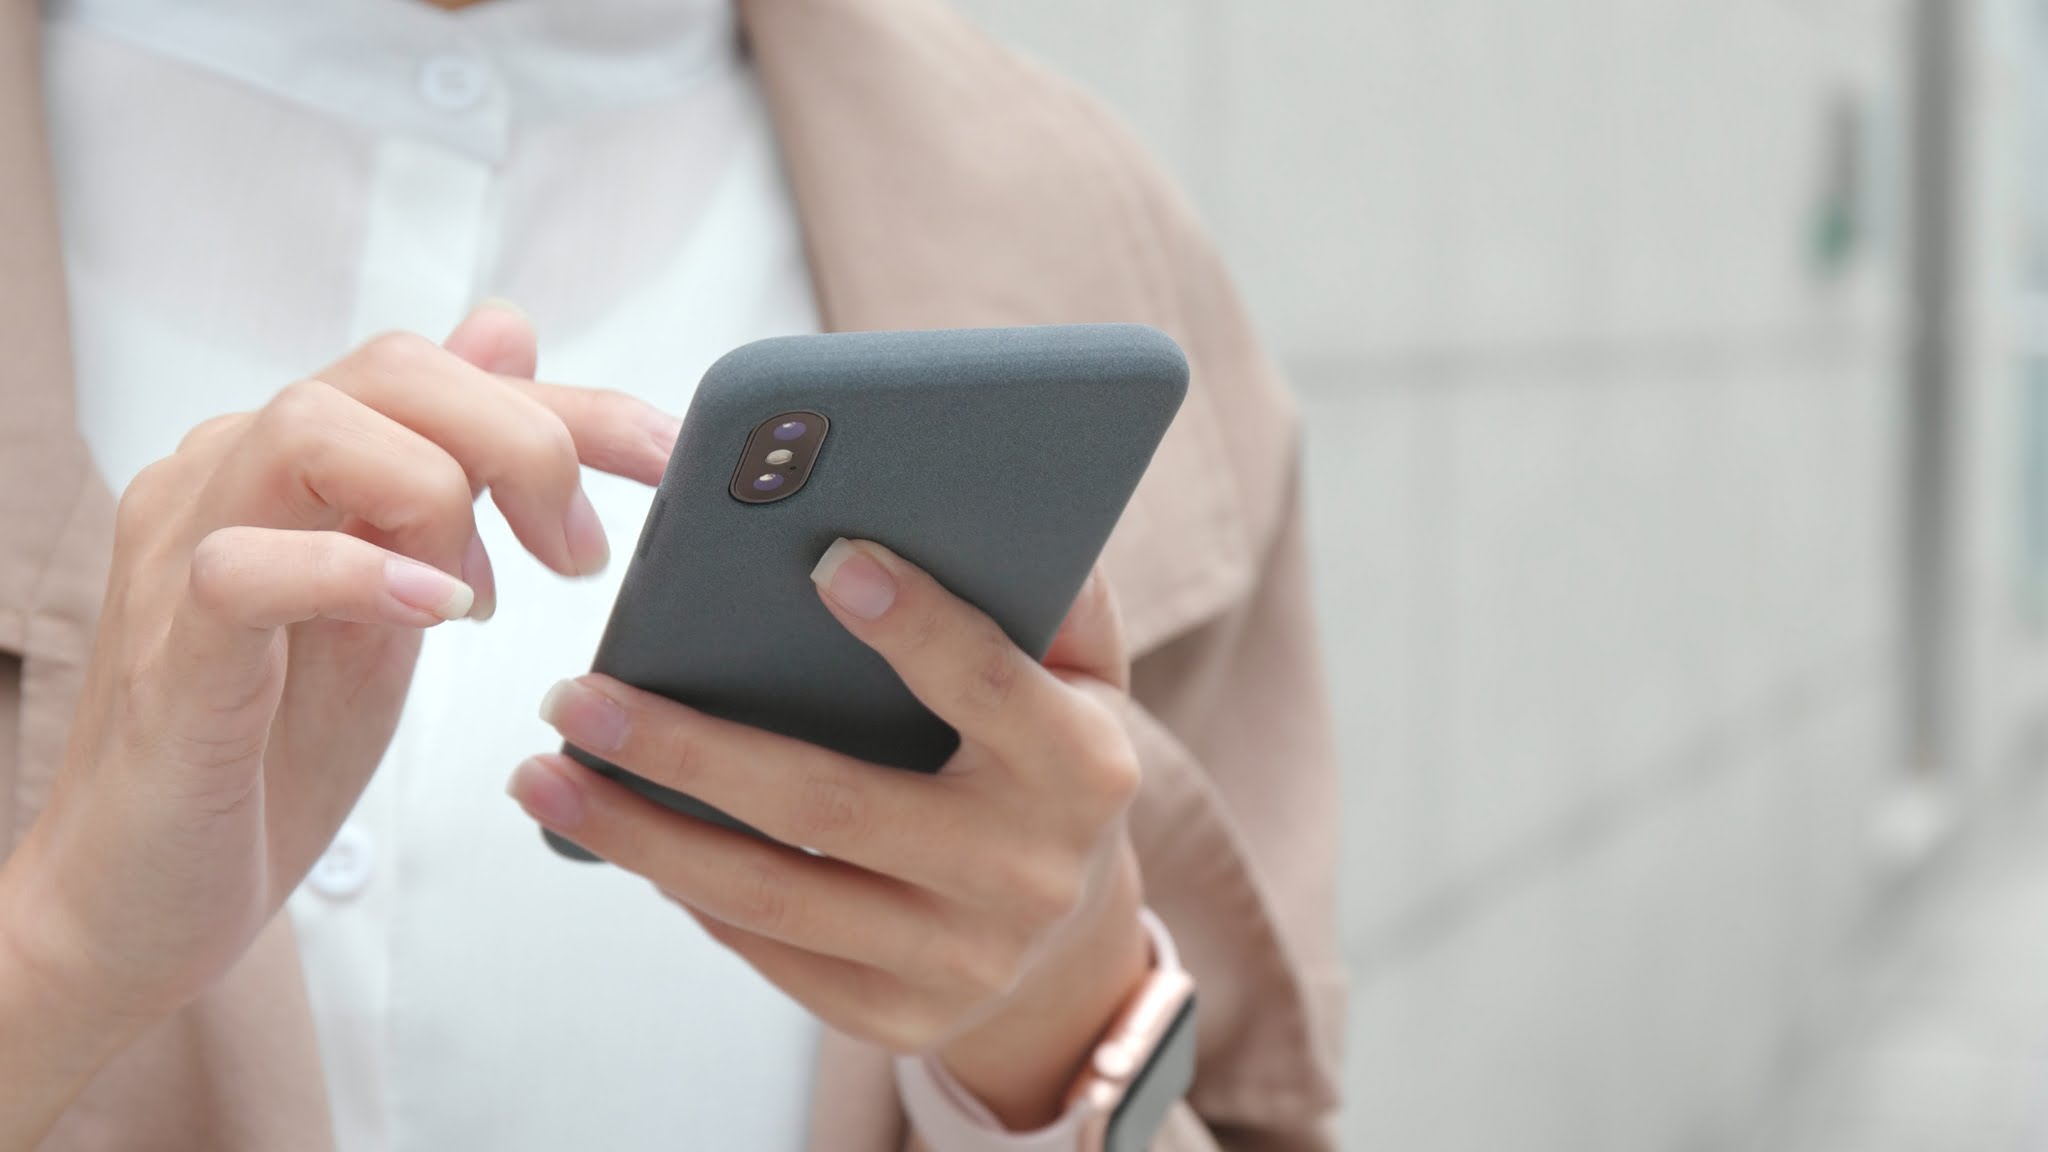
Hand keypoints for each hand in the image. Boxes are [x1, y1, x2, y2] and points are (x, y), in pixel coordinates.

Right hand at [0, 305, 678, 1141]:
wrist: (149, 895)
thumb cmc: (269, 751)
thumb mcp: (397, 598)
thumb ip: (448, 473)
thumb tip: (509, 335)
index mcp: (289, 462)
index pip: (440, 377)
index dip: (572, 406)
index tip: (671, 459)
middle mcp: (227, 478)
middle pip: (388, 372)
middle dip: (524, 440)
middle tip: (581, 555)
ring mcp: (183, 552)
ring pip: (310, 428)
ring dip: (439, 496)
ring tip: (489, 600)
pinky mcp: (172, 653)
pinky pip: (245, 566)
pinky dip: (354, 576)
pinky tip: (434, 616)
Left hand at [514, 539, 1151, 1128]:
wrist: (1072, 943)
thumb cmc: (1047, 757)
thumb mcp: (1082, 672)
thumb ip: (1047, 587)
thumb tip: (975, 491)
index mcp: (1083, 765)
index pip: (988, 686)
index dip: (913, 624)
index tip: (823, 556)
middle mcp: (1027, 873)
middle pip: (832, 806)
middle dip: (689, 751)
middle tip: (574, 695)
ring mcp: (961, 960)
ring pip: (773, 896)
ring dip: (641, 837)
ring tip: (543, 778)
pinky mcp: (901, 1017)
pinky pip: (769, 950)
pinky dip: (685, 888)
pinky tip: (617, 835)